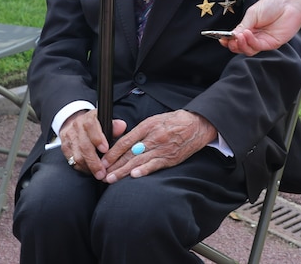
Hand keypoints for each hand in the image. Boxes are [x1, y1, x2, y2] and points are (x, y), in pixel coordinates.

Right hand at [58, 110, 127, 179]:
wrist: (77, 124)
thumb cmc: (96, 126)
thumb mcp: (105, 122)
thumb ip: (114, 126)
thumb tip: (121, 126)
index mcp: (88, 118)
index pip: (91, 126)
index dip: (98, 138)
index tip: (105, 149)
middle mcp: (77, 126)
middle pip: (84, 145)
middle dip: (94, 161)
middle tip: (102, 172)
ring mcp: (69, 137)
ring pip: (77, 156)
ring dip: (88, 167)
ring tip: (98, 173)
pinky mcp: (64, 147)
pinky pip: (72, 161)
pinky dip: (82, 168)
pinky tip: (90, 170)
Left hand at [100, 110, 215, 182]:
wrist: (197, 125)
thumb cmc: (174, 122)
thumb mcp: (155, 120)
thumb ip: (140, 132)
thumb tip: (123, 144)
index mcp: (148, 126)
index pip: (125, 141)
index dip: (113, 152)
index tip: (103, 161)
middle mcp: (153, 137)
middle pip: (130, 153)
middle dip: (114, 165)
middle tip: (102, 174)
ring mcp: (162, 148)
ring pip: (139, 161)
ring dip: (123, 171)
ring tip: (112, 179)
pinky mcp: (170, 158)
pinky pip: (155, 165)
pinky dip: (144, 170)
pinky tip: (134, 175)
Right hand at [220, 0, 300, 55]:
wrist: (289, 3)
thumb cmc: (272, 5)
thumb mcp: (253, 14)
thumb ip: (243, 25)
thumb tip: (231, 35)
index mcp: (249, 27)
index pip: (236, 37)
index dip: (228, 40)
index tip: (220, 39)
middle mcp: (255, 36)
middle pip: (241, 46)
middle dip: (233, 44)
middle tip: (228, 40)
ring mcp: (263, 40)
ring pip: (248, 50)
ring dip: (241, 44)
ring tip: (238, 36)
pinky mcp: (272, 44)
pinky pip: (258, 47)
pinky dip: (250, 42)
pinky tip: (247, 33)